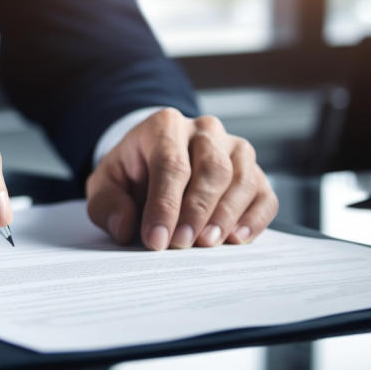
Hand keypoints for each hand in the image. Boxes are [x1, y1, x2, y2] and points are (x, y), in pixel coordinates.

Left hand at [86, 108, 277, 249]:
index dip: (165, 205)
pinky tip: (238, 239)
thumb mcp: (105, 184)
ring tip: (209, 243)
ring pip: (243, 179)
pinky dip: (255, 218)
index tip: (157, 239)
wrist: (154, 161)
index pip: (171, 163)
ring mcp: (234, 149)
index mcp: (165, 125)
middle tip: (182, 244)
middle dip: (197, 210)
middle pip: (212, 168)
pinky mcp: (255, 172)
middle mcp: (205, 131)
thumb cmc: (131, 173)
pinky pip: (264, 195)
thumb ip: (107, 204)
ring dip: (227, 215)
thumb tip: (125, 226)